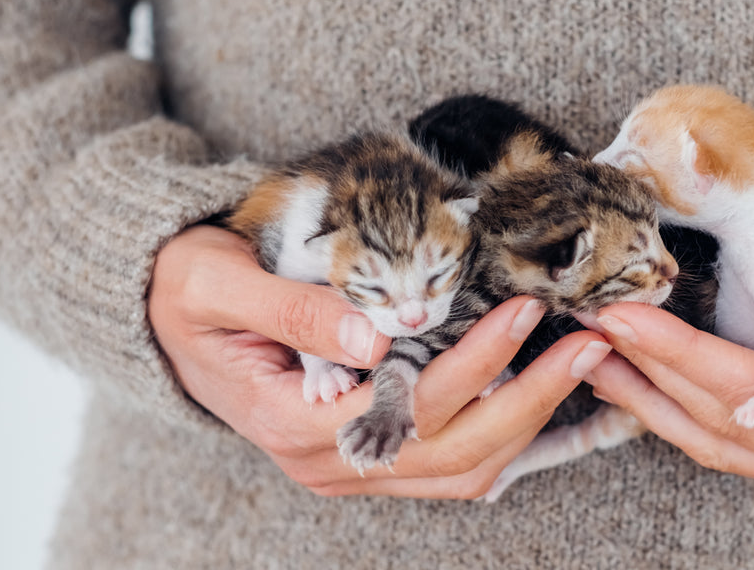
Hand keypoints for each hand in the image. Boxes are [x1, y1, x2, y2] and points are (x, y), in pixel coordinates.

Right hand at [150, 225, 611, 497]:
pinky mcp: (367, 456)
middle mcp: (327, 462)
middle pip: (454, 451)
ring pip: (462, 470)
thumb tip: (375, 333)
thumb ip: (292, 310)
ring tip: (580, 362)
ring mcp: (350, 467)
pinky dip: (504, 437)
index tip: (526, 311)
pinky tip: (542, 395)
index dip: (476, 362)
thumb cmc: (188, 290)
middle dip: (530, 398)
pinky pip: (450, 467)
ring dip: (529, 422)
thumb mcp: (218, 283)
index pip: (408, 404)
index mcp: (293, 423)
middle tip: (588, 342)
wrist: (165, 317)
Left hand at [584, 217, 753, 498]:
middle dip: (653, 374)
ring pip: (723, 444)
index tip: (622, 315)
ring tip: (593, 358)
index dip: (683, 355)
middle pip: (729, 424)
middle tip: (587, 326)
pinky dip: (685, 411)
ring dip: (654, 402)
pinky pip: (740, 443)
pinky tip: (644, 380)